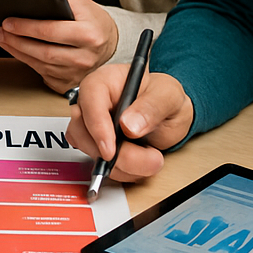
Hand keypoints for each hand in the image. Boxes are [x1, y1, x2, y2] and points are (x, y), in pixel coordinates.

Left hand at [0, 0, 118, 92]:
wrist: (111, 43)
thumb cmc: (94, 21)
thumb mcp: (82, 4)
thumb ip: (59, 3)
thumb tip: (31, 3)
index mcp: (89, 35)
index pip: (51, 31)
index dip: (26, 27)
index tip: (9, 22)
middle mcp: (85, 57)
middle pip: (43, 52)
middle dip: (16, 40)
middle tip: (0, 31)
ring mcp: (77, 74)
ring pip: (40, 65)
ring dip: (17, 51)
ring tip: (3, 39)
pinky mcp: (69, 84)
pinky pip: (43, 74)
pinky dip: (27, 62)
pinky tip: (17, 51)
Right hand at [65, 68, 193, 180]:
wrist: (168, 115)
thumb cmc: (163, 98)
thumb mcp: (168, 96)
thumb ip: (151, 107)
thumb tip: (128, 126)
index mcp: (104, 81)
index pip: (90, 98)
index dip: (97, 125)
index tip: (111, 150)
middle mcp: (92, 103)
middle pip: (84, 130)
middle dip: (116, 154)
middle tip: (150, 159)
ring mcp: (91, 125)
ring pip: (90, 151)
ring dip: (122, 165)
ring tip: (152, 159)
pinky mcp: (95, 145)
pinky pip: (99, 164)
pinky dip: (121, 171)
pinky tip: (140, 165)